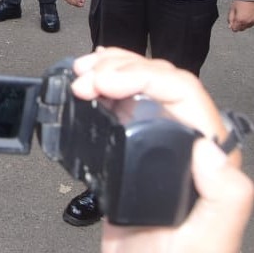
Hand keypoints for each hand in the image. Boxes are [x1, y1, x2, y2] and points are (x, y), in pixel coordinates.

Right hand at [71, 48, 252, 252]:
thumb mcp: (205, 241)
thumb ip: (224, 197)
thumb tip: (211, 148)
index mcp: (210, 159)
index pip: (183, 92)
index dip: (141, 75)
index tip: (104, 83)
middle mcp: (188, 145)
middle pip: (160, 80)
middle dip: (119, 69)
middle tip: (85, 80)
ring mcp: (159, 146)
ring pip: (141, 86)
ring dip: (110, 71)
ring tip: (81, 76)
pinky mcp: (133, 151)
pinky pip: (122, 105)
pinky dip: (103, 86)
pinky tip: (89, 84)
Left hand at [228, 0, 253, 31]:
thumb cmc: (240, 1)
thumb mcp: (232, 9)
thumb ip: (230, 19)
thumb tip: (230, 26)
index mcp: (240, 20)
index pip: (235, 29)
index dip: (232, 27)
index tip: (232, 25)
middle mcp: (247, 22)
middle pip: (241, 29)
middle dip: (238, 26)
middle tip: (236, 20)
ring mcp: (253, 21)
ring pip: (247, 27)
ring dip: (243, 24)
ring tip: (241, 17)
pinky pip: (251, 24)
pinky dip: (248, 22)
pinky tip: (246, 17)